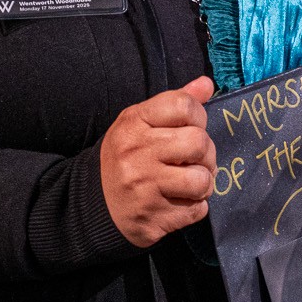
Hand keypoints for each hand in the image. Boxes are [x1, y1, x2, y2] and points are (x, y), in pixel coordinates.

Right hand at [101, 76, 215, 246]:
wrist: (94, 204)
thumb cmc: (126, 158)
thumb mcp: (141, 123)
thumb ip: (175, 103)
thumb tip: (207, 84)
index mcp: (133, 122)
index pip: (183, 105)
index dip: (198, 116)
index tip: (190, 127)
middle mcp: (136, 152)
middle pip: (198, 142)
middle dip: (206, 153)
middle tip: (194, 160)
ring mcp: (144, 187)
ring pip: (202, 179)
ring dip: (203, 183)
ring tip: (188, 183)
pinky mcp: (153, 217)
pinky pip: (198, 209)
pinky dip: (195, 207)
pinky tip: (178, 202)